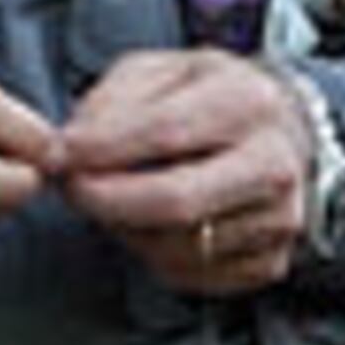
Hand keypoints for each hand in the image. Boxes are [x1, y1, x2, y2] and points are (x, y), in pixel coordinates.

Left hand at [58, 48, 315, 295]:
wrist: (284, 132)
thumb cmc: (210, 97)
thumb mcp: (161, 70)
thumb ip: (112, 100)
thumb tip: (71, 146)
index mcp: (248, 102)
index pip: (166, 133)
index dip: (103, 148)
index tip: (60, 154)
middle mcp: (274, 164)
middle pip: (176, 202)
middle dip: (106, 200)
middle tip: (70, 188)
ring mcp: (278, 219)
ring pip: (176, 245)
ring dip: (125, 227)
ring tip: (110, 198)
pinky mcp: (270, 262)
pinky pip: (190, 274)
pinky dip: (151, 254)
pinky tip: (144, 224)